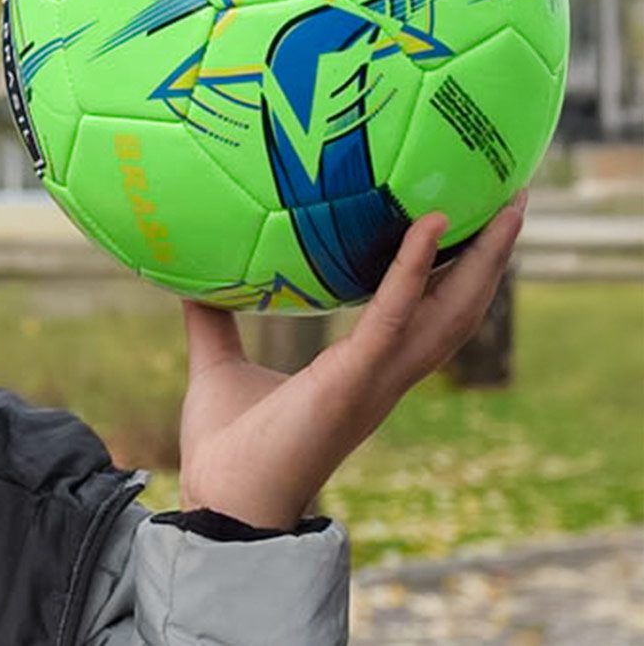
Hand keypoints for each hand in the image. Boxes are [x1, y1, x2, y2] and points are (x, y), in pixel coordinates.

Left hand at [174, 190, 528, 528]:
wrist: (220, 501)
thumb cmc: (225, 448)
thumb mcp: (219, 367)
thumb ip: (214, 323)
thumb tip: (192, 280)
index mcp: (362, 372)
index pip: (424, 315)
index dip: (451, 274)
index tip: (466, 225)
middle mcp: (383, 376)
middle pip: (457, 310)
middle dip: (489, 260)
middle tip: (511, 203)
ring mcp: (375, 380)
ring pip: (448, 312)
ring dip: (480, 260)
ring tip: (503, 209)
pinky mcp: (353, 380)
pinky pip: (393, 318)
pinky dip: (412, 272)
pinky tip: (427, 228)